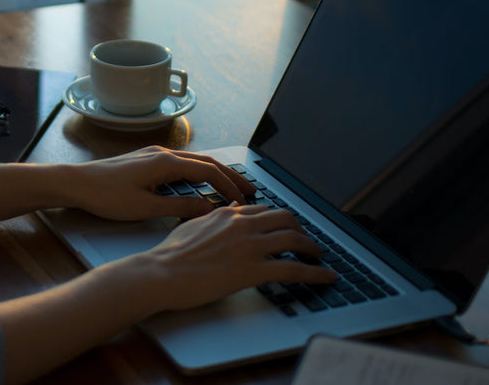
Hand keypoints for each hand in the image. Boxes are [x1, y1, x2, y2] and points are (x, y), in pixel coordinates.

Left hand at [63, 146, 255, 220]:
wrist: (76, 182)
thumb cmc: (106, 196)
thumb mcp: (145, 208)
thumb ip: (179, 208)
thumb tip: (208, 209)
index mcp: (166, 163)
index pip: (209, 172)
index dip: (230, 186)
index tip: (244, 202)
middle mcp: (163, 153)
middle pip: (207, 162)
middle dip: (231, 175)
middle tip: (251, 190)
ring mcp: (154, 155)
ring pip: (194, 161)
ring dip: (215, 173)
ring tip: (232, 187)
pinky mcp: (146, 160)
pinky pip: (181, 163)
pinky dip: (199, 172)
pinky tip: (201, 184)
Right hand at [132, 205, 336, 312]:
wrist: (162, 273)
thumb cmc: (170, 255)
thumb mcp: (192, 225)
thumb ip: (213, 217)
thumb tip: (228, 210)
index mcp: (228, 214)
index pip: (264, 210)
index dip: (280, 219)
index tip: (286, 227)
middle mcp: (243, 225)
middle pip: (286, 219)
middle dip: (301, 229)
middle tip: (306, 241)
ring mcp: (251, 246)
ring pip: (295, 239)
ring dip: (313, 248)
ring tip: (319, 257)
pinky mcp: (255, 270)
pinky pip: (295, 269)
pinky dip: (316, 273)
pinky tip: (327, 277)